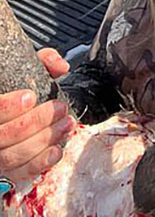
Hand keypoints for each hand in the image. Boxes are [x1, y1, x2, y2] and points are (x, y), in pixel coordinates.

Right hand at [0, 48, 72, 183]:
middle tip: (60, 108)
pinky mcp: (6, 172)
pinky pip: (19, 173)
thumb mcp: (26, 70)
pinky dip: (40, 163)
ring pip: (12, 156)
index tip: (30, 96)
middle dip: (36, 122)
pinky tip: (57, 150)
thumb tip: (61, 67)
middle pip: (3, 135)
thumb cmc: (19, 91)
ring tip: (67, 124)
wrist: (17, 114)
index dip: (7, 106)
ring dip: (44, 140)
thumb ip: (42, 62)